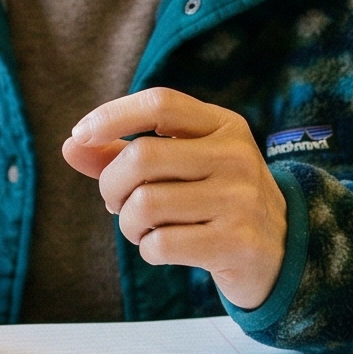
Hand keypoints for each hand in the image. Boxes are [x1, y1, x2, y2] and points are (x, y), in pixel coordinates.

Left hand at [61, 88, 287, 310]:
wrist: (282, 250)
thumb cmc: (217, 200)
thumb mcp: (184, 165)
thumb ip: (126, 154)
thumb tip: (70, 146)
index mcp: (224, 125)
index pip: (160, 103)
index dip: (112, 115)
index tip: (79, 136)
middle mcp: (236, 156)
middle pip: (142, 157)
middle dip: (111, 184)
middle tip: (115, 202)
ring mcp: (239, 199)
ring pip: (145, 204)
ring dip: (127, 223)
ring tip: (142, 227)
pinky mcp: (236, 242)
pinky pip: (160, 244)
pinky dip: (147, 249)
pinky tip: (162, 248)